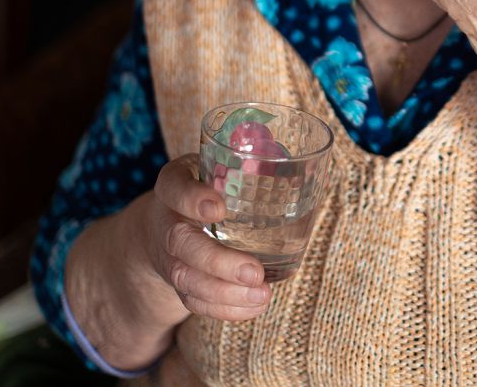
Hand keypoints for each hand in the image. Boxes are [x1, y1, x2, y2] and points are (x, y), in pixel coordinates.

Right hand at [144, 154, 270, 320]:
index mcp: (174, 184)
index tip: (219, 208)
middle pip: (181, 244)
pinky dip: (225, 309)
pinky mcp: (177, 283)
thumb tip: (310, 168)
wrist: (166, 221)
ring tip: (262, 294)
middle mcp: (165, 221)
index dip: (193, 199)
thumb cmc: (207, 187)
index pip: (175, 187)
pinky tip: (255, 306)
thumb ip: (248, 167)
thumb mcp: (218, 167)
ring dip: (225, 292)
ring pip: (186, 279)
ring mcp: (167, 255)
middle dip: (217, 261)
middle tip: (254, 271)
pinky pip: (194, 301)